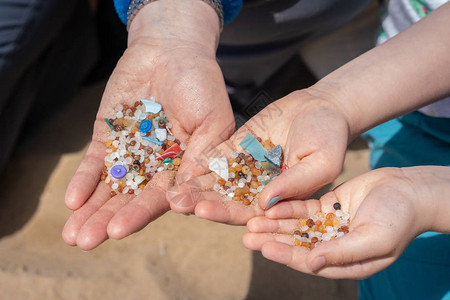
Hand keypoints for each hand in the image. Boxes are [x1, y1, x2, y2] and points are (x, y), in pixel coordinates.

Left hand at [62, 0, 233, 249]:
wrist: (171, 49)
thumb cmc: (200, 83)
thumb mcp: (213, 119)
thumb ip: (204, 155)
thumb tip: (185, 195)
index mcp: (185, 168)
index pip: (165, 196)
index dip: (144, 211)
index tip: (122, 227)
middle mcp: (157, 167)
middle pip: (133, 199)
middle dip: (110, 219)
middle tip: (88, 242)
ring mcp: (132, 154)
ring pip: (111, 187)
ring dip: (91, 210)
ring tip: (73, 236)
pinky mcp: (110, 139)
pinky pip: (96, 163)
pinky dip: (84, 180)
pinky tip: (72, 201)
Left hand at [167, 88, 350, 223]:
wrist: (323, 107)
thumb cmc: (330, 137)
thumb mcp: (322, 162)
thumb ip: (296, 183)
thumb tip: (265, 203)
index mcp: (278, 200)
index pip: (249, 213)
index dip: (226, 213)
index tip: (204, 211)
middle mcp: (257, 188)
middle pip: (226, 199)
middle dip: (202, 201)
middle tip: (177, 202)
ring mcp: (245, 167)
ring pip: (217, 179)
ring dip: (194, 184)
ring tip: (170, 187)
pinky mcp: (237, 146)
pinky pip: (217, 154)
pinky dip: (200, 160)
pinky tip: (182, 162)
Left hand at [243, 167, 438, 278]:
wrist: (410, 190)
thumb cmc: (399, 219)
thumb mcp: (375, 239)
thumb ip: (344, 252)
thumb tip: (313, 263)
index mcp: (344, 262)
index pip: (309, 262)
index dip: (285, 255)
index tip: (264, 248)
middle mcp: (332, 246)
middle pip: (296, 245)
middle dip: (272, 241)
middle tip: (247, 236)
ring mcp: (328, 225)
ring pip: (296, 227)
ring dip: (274, 225)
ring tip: (252, 222)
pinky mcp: (326, 206)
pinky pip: (303, 210)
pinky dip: (287, 208)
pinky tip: (270, 206)